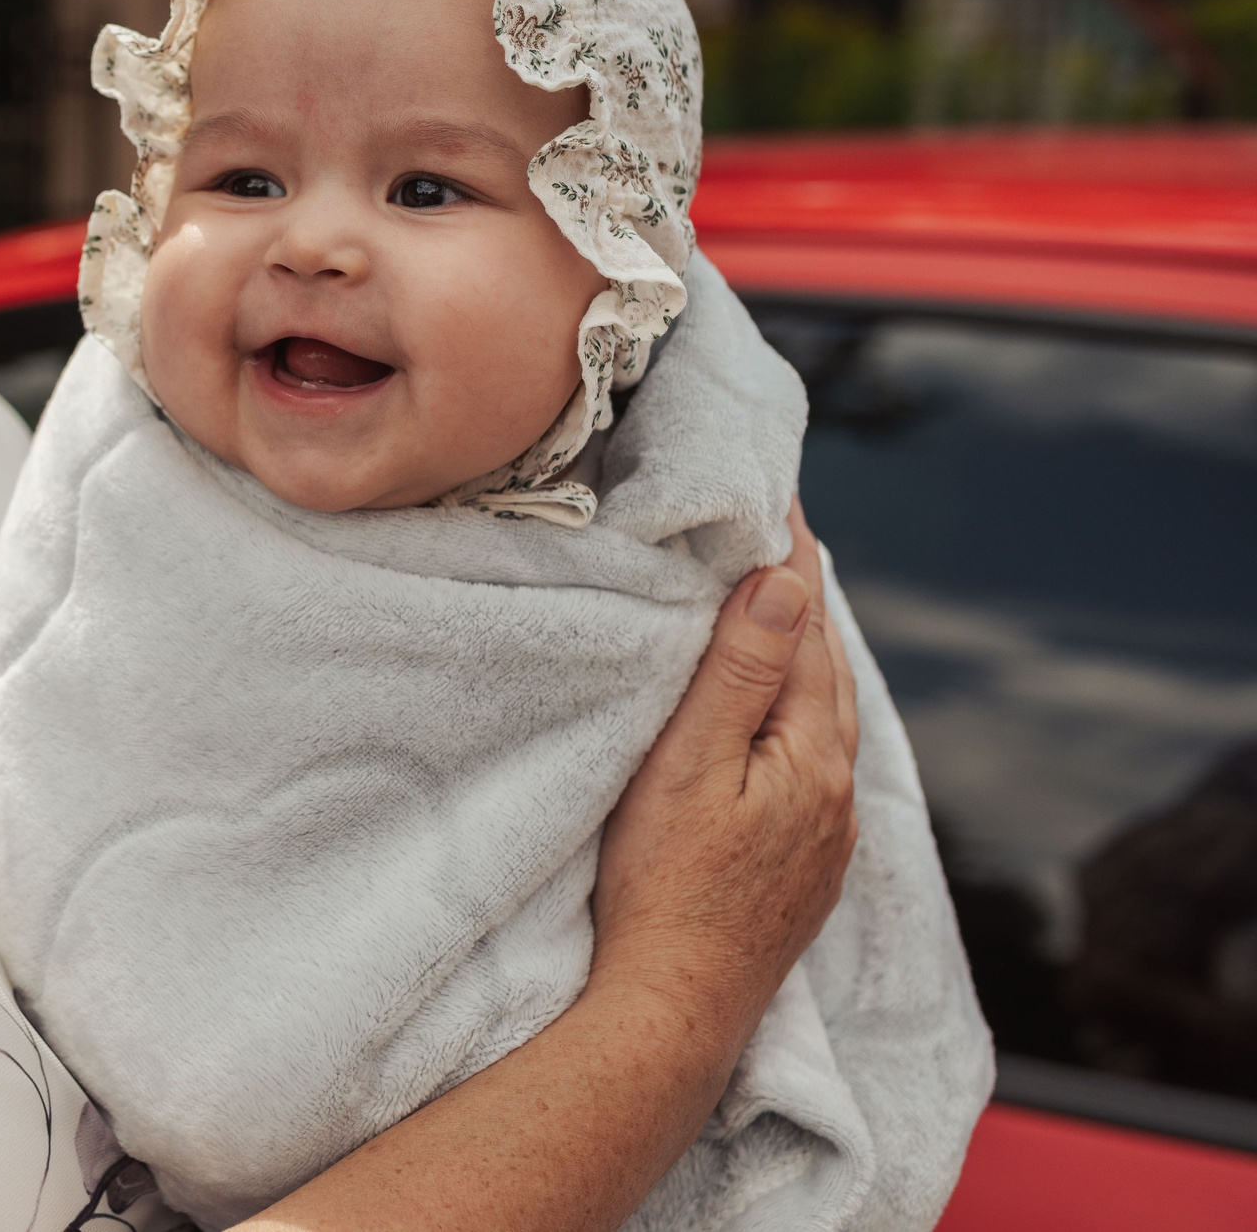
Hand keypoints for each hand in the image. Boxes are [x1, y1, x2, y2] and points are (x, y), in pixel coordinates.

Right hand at [589, 500, 860, 1058]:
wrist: (675, 1008)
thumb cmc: (665, 888)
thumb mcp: (689, 766)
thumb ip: (740, 674)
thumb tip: (784, 582)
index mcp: (813, 755)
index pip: (809, 627)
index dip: (793, 557)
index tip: (780, 493)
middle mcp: (836, 790)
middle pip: (826, 666)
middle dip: (802, 594)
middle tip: (777, 526)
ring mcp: (825, 832)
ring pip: (822, 714)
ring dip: (801, 650)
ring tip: (777, 601)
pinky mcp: (803, 863)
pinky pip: (810, 757)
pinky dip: (794, 706)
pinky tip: (773, 709)